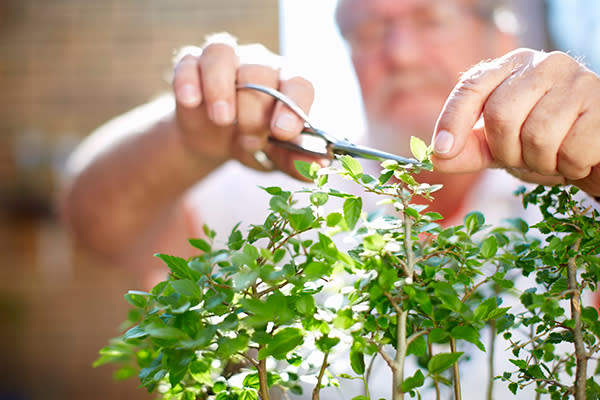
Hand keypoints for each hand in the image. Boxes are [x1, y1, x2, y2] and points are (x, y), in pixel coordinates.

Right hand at [172, 36, 319, 178]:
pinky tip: (190, 101)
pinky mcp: (193, 66)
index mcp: (288, 84)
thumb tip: (321, 164)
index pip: (299, 84)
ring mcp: (225, 62)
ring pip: (222, 55)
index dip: (292, 106)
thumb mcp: (276, 157)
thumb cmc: (255, 143)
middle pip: (259, 73)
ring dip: (221, 88)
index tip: (282, 132)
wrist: (217, 144)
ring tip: (221, 119)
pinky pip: (189, 62)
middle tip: (249, 140)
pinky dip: (188, 80)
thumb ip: (297, 160)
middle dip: (253, 111)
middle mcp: (260, 65)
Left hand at [432, 48, 599, 195]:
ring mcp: (576, 79)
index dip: (452, 120)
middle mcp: (542, 65)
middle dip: (506, 152)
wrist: (593, 146)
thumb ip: (466, 150)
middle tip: (524, 158)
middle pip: (500, 115)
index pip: (471, 87)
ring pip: (537, 135)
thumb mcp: (497, 146)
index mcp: (510, 68)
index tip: (441, 151)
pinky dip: (569, 165)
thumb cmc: (541, 142)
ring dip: (540, 162)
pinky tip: (575, 158)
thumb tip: (436, 157)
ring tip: (551, 157)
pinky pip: (572, 149)